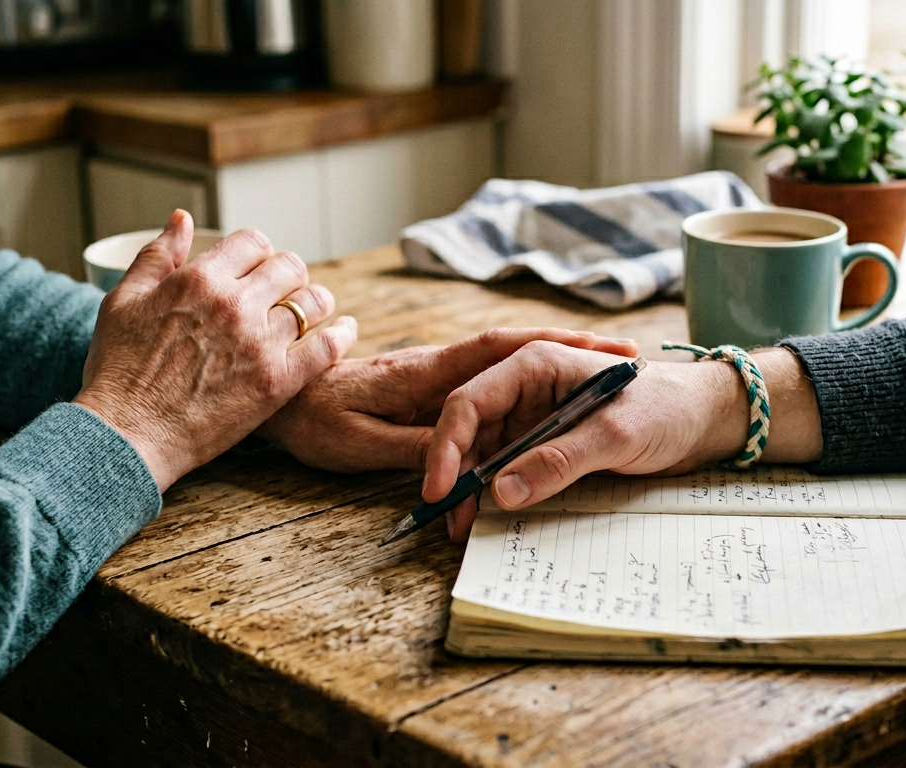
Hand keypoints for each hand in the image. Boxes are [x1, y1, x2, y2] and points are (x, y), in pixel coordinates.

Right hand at [74, 210, 357, 490]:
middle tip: (286, 290)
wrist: (127, 435)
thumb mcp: (123, 301)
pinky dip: (342, 334)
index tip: (257, 268)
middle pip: (289, 267)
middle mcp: (235, 304)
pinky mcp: (278, 382)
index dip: (258, 252)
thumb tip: (182, 219)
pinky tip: (345, 331)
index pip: (253, 242)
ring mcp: (260, 343)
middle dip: (289, 274)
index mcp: (199, 279)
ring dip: (316, 302)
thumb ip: (157, 256)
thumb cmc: (117, 371)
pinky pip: (328, 347)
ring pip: (314, 303)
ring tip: (313, 311)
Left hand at [258, 328, 638, 471]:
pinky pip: (488, 398)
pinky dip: (522, 400)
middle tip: (628, 356)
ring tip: (607, 373)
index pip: (499, 350)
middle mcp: (442, 369)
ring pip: (506, 378)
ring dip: (552, 376)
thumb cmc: (312, 420)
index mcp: (429, 373)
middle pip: (517, 355)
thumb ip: (416, 447)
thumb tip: (473, 459)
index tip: (596, 354)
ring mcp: (438, 382)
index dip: (550, 343)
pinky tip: (549, 413)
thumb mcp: (360, 442)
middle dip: (571, 350)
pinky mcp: (430, 397)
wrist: (278, 403)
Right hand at [424, 342, 822, 541]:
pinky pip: (507, 467)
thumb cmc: (666, 409)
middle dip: (454, 473)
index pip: (469, 401)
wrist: (704, 419)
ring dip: (470, 487)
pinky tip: (488, 517)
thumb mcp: (614, 435)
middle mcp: (526, 388)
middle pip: (468, 429)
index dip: (448, 445)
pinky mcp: (545, 444)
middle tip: (450, 520)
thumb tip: (502, 492)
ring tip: (464, 527)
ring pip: (482, 452)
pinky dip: (494, 492)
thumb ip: (558, 461)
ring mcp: (533, 417)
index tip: (442, 487)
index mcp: (535, 366)